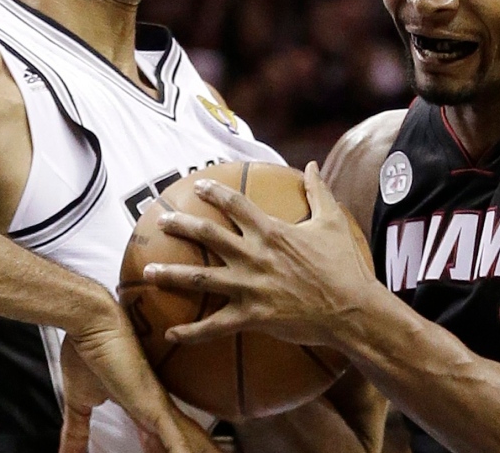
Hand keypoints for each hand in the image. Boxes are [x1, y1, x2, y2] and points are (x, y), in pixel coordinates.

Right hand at [57, 303, 218, 452]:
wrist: (93, 324)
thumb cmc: (87, 353)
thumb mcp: (78, 404)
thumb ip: (76, 431)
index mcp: (142, 406)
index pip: (163, 438)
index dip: (165, 450)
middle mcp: (156, 407)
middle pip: (184, 440)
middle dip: (197, 452)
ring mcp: (159, 408)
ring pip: (189, 442)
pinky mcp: (156, 407)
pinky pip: (178, 440)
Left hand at [143, 162, 374, 347]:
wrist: (351, 309)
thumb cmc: (344, 266)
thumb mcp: (332, 222)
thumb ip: (318, 192)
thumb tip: (314, 165)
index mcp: (271, 231)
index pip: (235, 205)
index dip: (213, 193)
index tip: (197, 186)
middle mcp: (254, 255)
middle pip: (208, 235)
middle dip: (180, 225)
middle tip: (161, 221)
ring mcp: (250, 287)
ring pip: (201, 279)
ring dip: (171, 276)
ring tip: (148, 273)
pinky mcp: (252, 316)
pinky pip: (214, 325)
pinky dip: (191, 332)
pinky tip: (170, 334)